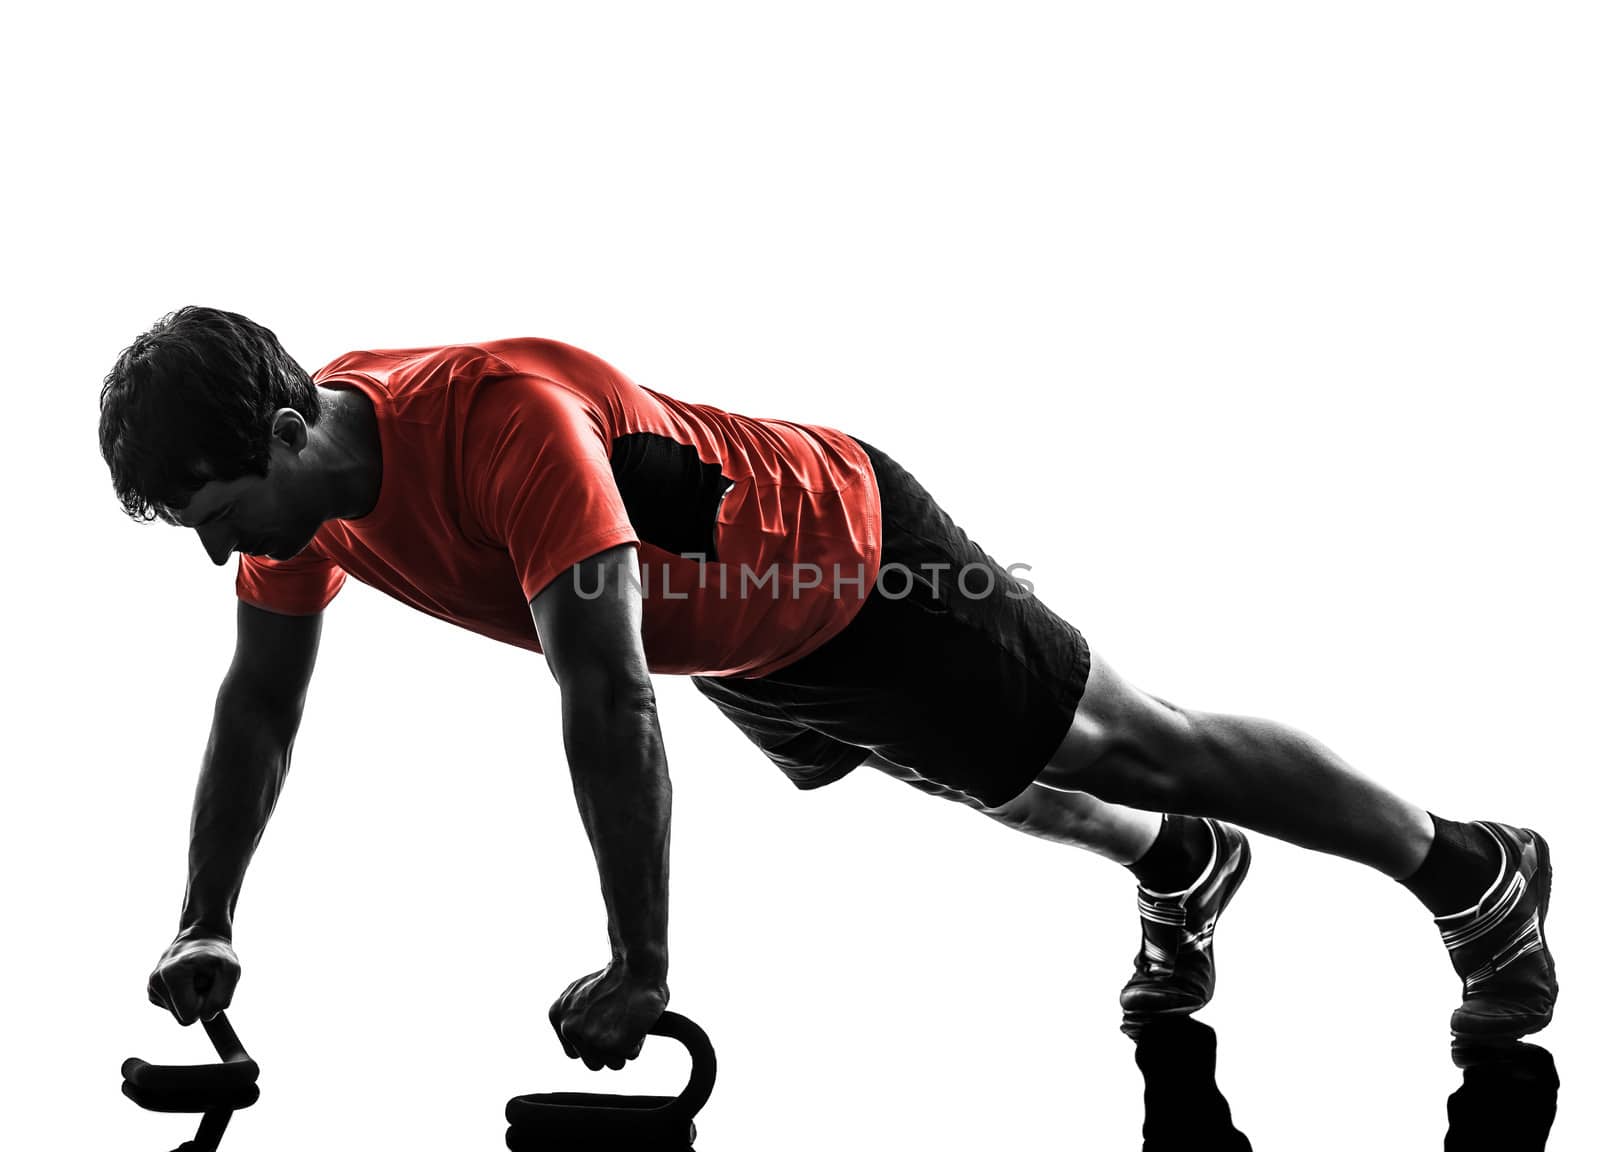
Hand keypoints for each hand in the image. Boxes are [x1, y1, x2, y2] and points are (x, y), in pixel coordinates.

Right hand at [148, 928, 239, 1025]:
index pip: (190, 1015)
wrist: (202, 936)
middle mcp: (156, 980)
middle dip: (198, 1003)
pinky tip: (188, 979)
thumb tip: (205, 1016)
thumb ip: (222, 997)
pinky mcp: (153, 991)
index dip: (206, 1004)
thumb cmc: (217, 955)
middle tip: (204, 980)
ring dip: (193, 998)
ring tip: (196, 977)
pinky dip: (185, 997)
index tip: (209, 981)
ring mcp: (152, 986)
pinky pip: (175, 1009)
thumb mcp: (231, 970)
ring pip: (179, 1014)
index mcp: (172, 974)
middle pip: (183, 1018)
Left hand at [549, 960, 667, 1070]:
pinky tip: (636, 1019)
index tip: (607, 1024)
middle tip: (621, 1022)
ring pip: (613, 1063)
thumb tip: (582, 1034)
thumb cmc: (618, 976)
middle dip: (610, 1048)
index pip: (575, 1050)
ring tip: (629, 1019)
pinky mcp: (613, 1045)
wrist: (637, 965)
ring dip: (625, 1046)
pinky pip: (631, 1054)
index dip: (595, 1041)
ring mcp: (590, 1039)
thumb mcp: (582, 991)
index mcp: (557, 1015)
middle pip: (593, 1062)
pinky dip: (638, 1040)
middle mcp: (569, 1029)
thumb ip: (575, 1015)